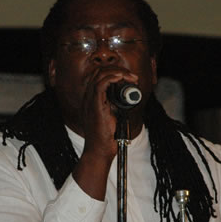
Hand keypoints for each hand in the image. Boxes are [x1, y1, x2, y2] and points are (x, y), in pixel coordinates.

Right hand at [72, 66, 137, 199]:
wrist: (99, 151)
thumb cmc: (106, 138)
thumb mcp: (113, 117)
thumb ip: (117, 106)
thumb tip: (130, 98)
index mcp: (91, 99)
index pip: (99, 77)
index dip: (114, 73)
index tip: (130, 79)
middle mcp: (88, 98)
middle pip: (99, 72)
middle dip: (118, 70)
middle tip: (132, 77)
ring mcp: (90, 101)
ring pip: (100, 75)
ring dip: (118, 72)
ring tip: (131, 77)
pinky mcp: (95, 105)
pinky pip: (100, 84)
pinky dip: (112, 78)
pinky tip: (122, 78)